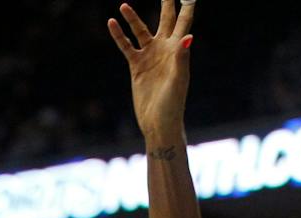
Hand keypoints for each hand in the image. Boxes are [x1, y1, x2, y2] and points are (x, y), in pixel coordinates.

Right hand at [108, 1, 194, 140]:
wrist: (158, 123)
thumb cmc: (173, 104)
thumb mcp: (178, 80)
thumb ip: (182, 57)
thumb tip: (189, 36)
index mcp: (178, 50)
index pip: (183, 22)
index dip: (185, 6)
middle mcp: (165, 50)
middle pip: (165, 19)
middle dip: (166, 3)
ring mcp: (150, 57)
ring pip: (141, 31)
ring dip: (132, 18)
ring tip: (123, 5)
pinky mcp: (137, 66)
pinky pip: (126, 46)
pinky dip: (119, 35)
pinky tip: (111, 23)